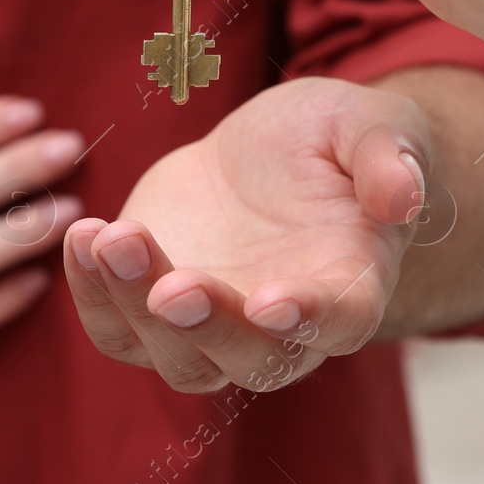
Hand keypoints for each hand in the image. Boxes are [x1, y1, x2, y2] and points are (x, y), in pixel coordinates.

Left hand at [62, 78, 427, 392]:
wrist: (271, 154)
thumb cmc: (336, 141)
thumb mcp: (370, 123)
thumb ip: (388, 157)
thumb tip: (402, 196)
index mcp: (350, 287)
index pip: (336, 323)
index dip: (307, 318)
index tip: (270, 303)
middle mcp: (281, 329)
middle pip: (247, 360)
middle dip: (207, 327)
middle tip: (173, 288)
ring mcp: (211, 327)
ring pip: (173, 355)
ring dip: (135, 307)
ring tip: (108, 239)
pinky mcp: (150, 306)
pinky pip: (115, 326)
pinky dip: (92, 292)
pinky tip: (81, 234)